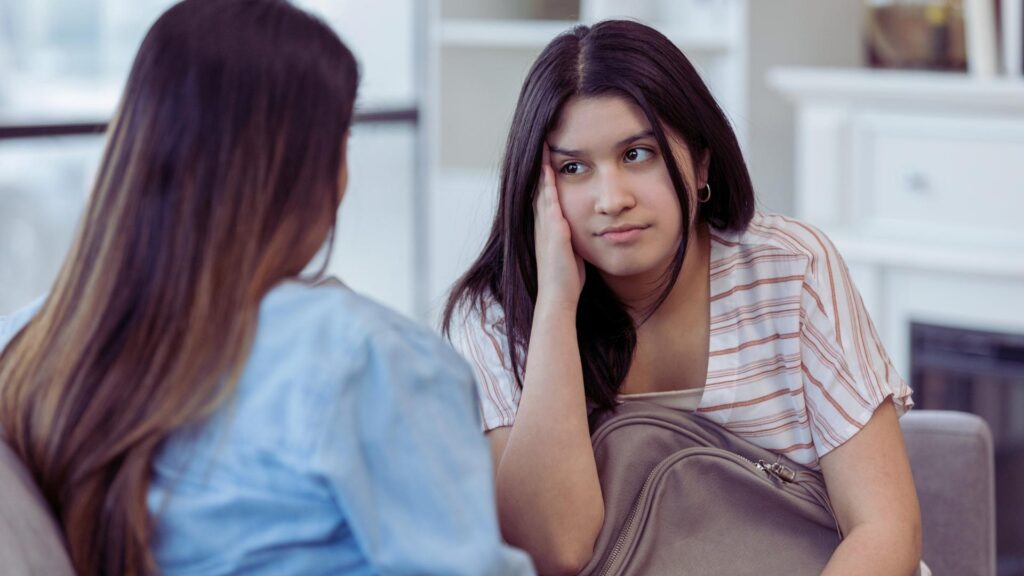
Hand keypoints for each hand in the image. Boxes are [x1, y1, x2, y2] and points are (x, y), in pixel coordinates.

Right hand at [533, 144, 584, 310]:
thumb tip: (587, 230)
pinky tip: (549, 168)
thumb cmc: (567, 279)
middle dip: (539, 163)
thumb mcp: (572, 252)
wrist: (558, 298)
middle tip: (541, 140)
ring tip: (543, 144)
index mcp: (548, 227)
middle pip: (538, 186)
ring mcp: (545, 226)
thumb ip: (574, 238)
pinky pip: (548, 201)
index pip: (545, 194)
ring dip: (541, 167)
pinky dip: (547, 183)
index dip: (546, 174)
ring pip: (541, 189)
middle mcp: (542, 224)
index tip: (550, 155)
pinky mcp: (553, 230)